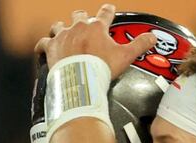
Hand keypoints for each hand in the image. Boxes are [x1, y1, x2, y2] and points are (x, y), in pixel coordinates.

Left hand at [35, 4, 156, 78]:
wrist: (81, 79)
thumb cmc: (102, 67)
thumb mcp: (126, 56)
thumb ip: (139, 45)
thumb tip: (152, 37)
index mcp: (96, 27)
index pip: (105, 13)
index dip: (108, 10)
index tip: (109, 9)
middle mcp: (78, 27)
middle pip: (79, 15)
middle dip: (82, 18)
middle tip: (84, 22)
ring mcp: (63, 36)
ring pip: (59, 26)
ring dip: (61, 28)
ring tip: (63, 33)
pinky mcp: (51, 48)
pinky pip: (43, 43)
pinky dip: (43, 46)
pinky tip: (43, 48)